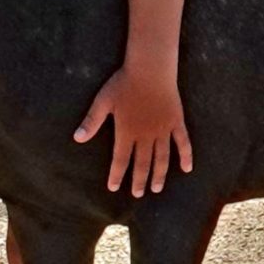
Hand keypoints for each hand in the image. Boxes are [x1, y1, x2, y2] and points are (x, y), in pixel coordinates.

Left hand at [73, 64, 192, 196]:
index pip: (120, 160)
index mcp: (127, 132)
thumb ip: (92, 121)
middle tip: (137, 194)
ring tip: (157, 188)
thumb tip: (77, 138)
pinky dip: (185, 156)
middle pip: (142, 163)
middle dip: (139, 180)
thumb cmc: (124, 83)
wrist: (150, 69)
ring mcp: (163, 130)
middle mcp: (146, 135)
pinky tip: (186, 169)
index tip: (113, 187)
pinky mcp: (176, 122)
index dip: (116, 175)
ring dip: (159, 175)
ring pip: (162, 158)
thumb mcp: (103, 101)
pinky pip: (183, 143)